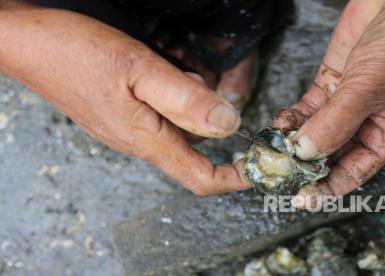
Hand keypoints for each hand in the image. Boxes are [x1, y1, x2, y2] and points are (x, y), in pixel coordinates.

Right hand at [0, 3, 249, 194]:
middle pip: (192, 150)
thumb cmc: (75, 54)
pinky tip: (160, 74)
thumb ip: (185, 100)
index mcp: (146, 139)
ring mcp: (126, 129)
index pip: (199, 177)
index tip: (257, 166)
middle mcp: (137, 142)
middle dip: (212, 125)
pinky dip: (173, 99)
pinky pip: (158, 116)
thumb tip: (229, 125)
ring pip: (176, 130)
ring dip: (190, 106)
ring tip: (176, 72)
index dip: (232, 178)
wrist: (27, 44)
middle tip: (206, 87)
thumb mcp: (140, 70)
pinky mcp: (118, 115)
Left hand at [273, 0, 384, 206]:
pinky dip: (292, 117)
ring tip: (270, 149)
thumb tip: (305, 153)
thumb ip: (335, 124)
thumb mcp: (369, 90)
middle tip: (274, 172)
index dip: (327, 188)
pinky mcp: (330, 83)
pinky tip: (279, 123)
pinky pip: (307, 108)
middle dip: (302, 165)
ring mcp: (345, 103)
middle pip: (329, 154)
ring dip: (292, 141)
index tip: (300, 198)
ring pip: (314, 132)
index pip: (353, 173)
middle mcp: (365, 123)